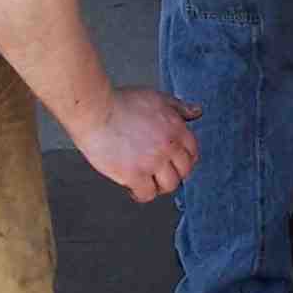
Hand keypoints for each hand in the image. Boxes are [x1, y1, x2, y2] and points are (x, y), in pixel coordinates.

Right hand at [71, 88, 202, 202]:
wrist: (96, 111)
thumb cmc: (121, 103)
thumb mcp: (157, 98)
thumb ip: (179, 108)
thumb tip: (197, 112)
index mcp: (176, 128)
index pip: (193, 152)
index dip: (185, 159)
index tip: (175, 162)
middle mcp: (168, 146)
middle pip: (184, 171)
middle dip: (174, 173)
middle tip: (161, 173)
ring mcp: (152, 162)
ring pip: (169, 185)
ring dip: (160, 185)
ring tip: (148, 181)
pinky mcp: (134, 174)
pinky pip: (147, 194)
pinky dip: (142, 194)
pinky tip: (133, 188)